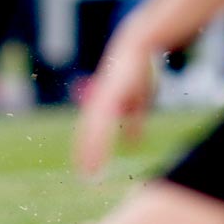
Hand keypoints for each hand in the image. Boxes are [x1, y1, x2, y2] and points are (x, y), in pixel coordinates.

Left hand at [75, 32, 156, 177]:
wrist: (137, 47)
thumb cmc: (137, 71)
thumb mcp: (138, 100)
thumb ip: (134, 121)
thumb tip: (132, 142)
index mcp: (103, 105)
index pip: (91, 131)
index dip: (89, 150)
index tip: (88, 169)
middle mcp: (99, 103)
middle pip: (88, 134)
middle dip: (86, 154)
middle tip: (85, 176)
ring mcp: (102, 100)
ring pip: (92, 131)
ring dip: (91, 152)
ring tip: (89, 171)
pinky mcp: (110, 97)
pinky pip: (102, 123)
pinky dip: (100, 139)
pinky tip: (101, 150)